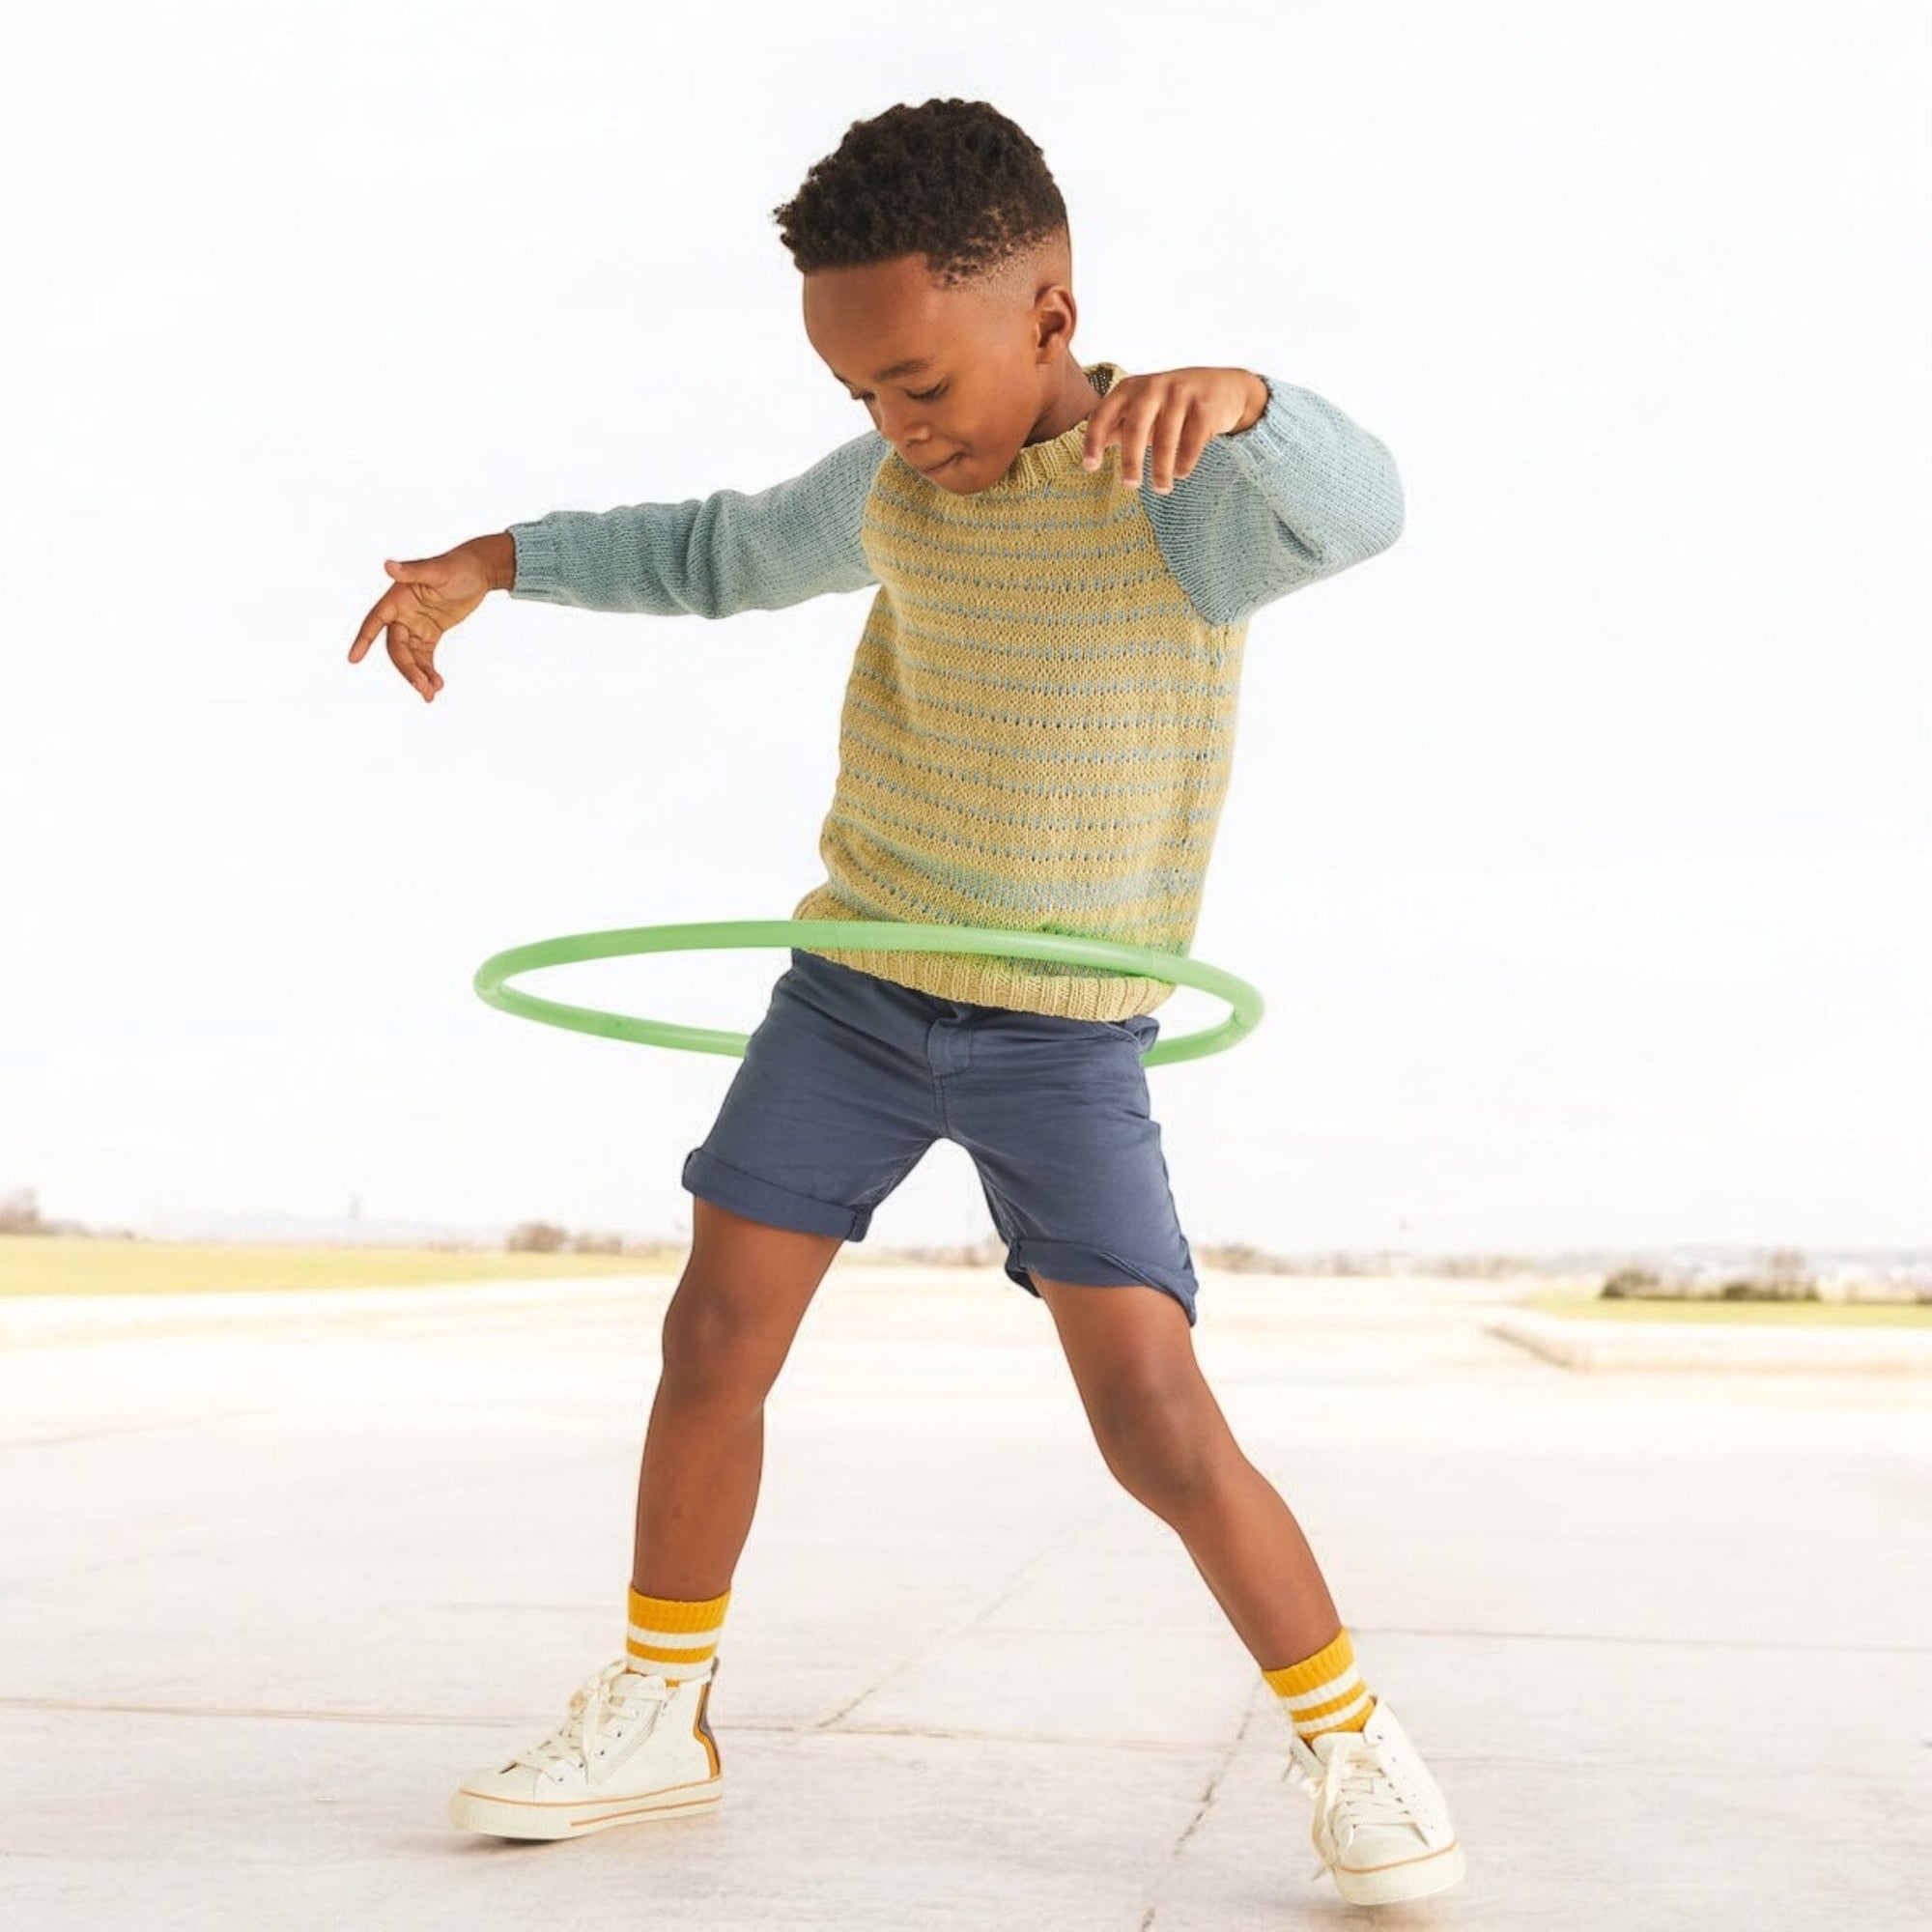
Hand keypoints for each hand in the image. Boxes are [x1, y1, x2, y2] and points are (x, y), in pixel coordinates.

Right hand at [346, 542, 494, 702]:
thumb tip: (388, 565)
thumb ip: (412, 571)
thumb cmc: (457, 565)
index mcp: (397, 598)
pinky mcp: (429, 634)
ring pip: (410, 657)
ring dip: (418, 676)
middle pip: (397, 648)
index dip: (363, 639)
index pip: (375, 621)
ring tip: (431, 694)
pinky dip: (428, 671)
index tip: (353, 658)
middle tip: (423, 688)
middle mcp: (402, 614)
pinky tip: (437, 685)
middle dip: (408, 669)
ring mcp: (415, 626)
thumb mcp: (437, 569)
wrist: (478, 572)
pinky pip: (424, 657)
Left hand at [1080, 367, 1268, 492]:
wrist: (1224, 386)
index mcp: (1129, 388)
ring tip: (1161, 489)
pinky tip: (1181, 472)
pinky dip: (1184, 463)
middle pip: (1135, 427)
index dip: (1093, 441)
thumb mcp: (1142, 409)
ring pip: (1165, 439)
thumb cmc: (1173, 404)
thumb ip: (1117, 426)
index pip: (1103, 414)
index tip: (1090, 467)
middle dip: (1131, 460)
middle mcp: (1153, 386)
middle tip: (1130, 485)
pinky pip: (1191, 442)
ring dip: (1161, 469)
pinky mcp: (1205, 405)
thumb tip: (1089, 455)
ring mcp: (1181, 393)